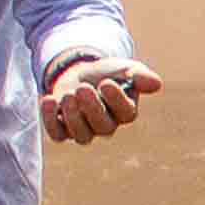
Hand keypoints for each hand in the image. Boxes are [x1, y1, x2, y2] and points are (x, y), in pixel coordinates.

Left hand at [44, 56, 162, 144]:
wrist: (80, 73)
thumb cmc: (107, 73)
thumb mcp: (125, 69)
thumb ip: (140, 76)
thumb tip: (156, 83)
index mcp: (125, 112)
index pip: (125, 113)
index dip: (116, 100)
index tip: (106, 83)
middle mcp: (106, 126)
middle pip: (103, 127)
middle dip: (92, 108)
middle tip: (83, 89)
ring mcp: (84, 131)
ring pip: (81, 135)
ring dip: (73, 116)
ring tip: (67, 94)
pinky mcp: (63, 130)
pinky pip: (57, 135)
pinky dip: (50, 120)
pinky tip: (48, 100)